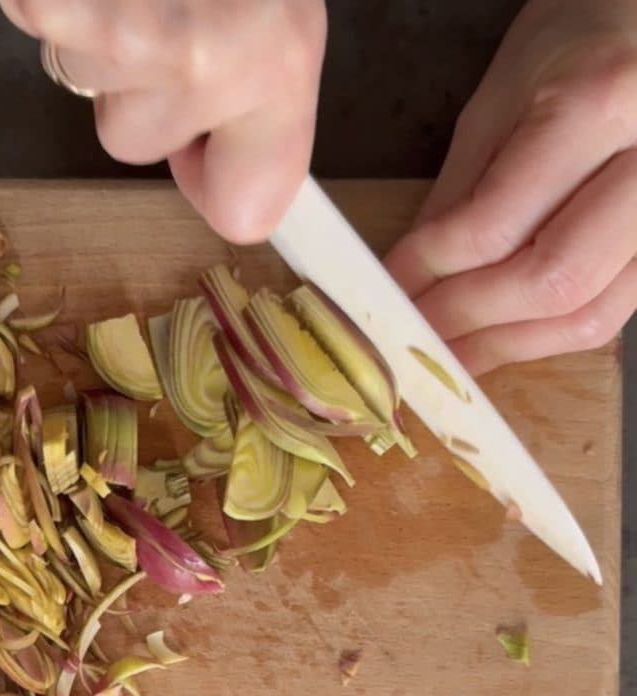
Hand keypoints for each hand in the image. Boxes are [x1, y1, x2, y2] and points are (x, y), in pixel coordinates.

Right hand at [0, 0, 326, 243]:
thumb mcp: (281, 8)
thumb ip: (264, 99)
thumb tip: (224, 170)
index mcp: (278, 64)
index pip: (246, 212)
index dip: (223, 185)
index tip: (218, 159)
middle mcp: (201, 63)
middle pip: (136, 144)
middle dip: (143, 87)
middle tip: (171, 10)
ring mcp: (115, 40)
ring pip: (91, 89)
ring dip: (104, 35)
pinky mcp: (45, 3)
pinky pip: (43, 26)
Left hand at [385, 0, 636, 376]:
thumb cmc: (575, 43)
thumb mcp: (499, 100)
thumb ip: (458, 195)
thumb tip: (410, 276)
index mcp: (597, 106)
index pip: (494, 225)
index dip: (428, 271)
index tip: (385, 291)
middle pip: (549, 281)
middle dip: (464, 320)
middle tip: (409, 335)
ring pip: (585, 314)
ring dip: (503, 345)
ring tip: (445, 355)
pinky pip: (608, 314)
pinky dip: (543, 336)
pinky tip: (496, 339)